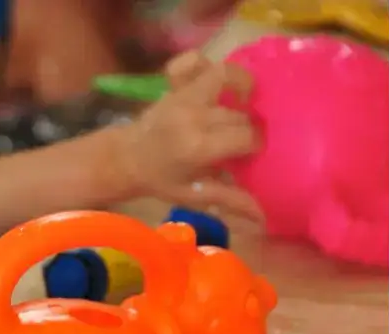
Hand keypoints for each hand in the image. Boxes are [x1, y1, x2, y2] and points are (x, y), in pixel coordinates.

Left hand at [112, 52, 263, 221]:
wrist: (125, 159)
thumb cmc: (162, 180)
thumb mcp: (196, 195)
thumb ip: (231, 200)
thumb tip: (263, 217)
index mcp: (199, 146)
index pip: (246, 137)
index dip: (257, 145)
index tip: (254, 153)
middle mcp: (193, 116)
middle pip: (239, 113)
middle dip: (249, 125)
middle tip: (247, 138)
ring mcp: (182, 96)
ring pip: (224, 75)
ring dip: (241, 84)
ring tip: (246, 99)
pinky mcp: (174, 85)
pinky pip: (191, 61)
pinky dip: (205, 64)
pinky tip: (217, 82)